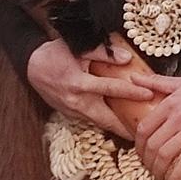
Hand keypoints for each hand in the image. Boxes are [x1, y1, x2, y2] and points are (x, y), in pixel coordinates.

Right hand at [26, 37, 154, 139]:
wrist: (31, 65)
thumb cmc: (55, 54)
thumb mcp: (79, 47)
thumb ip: (104, 52)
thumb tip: (127, 58)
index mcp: (79, 83)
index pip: (111, 88)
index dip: (132, 92)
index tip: (149, 94)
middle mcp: (76, 102)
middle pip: (106, 120)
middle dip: (125, 128)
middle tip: (146, 131)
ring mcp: (71, 111)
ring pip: (98, 123)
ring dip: (116, 126)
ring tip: (135, 129)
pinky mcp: (69, 114)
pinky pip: (90, 120)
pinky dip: (104, 121)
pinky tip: (116, 120)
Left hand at [132, 75, 180, 179]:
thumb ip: (156, 82)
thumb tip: (133, 77)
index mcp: (170, 103)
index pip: (144, 129)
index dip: (138, 146)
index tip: (141, 153)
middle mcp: (178, 117)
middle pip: (152, 145)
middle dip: (147, 162)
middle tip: (150, 168)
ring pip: (165, 156)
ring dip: (158, 171)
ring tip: (160, 177)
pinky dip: (176, 177)